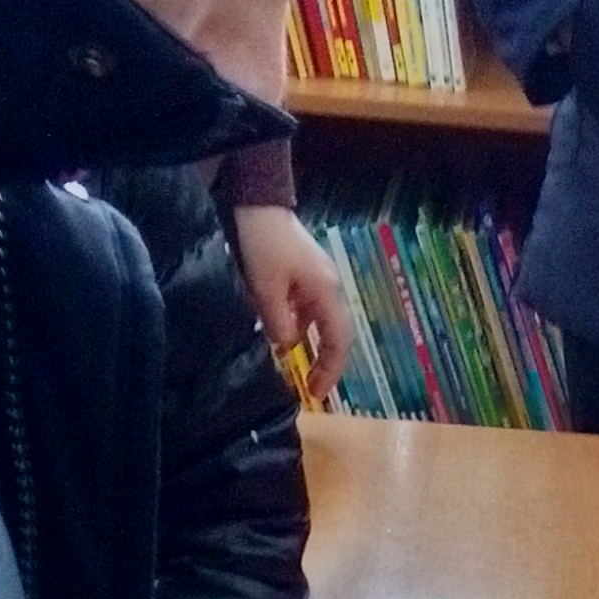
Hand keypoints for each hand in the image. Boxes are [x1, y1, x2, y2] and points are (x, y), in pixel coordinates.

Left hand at [229, 203, 349, 398]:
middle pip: (337, 334)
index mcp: (326, 292)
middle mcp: (331, 288)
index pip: (338, 340)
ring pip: (323, 323)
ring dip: (314, 346)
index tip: (317, 393)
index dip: (331, 369)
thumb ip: (279, 322)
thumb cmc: (264, 246)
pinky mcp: (308, 275)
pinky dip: (302, 328)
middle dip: (327, 363)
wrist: (260, 205)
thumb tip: (288, 346)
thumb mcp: (265, 289)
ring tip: (299, 368)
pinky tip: (285, 336)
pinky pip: (310, 310)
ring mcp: (321, 281)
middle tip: (312, 388)